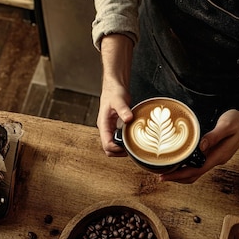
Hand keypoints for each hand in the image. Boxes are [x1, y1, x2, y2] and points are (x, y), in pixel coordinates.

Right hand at [96, 34, 134, 155]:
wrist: (114, 85)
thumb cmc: (114, 92)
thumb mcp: (119, 100)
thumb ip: (123, 110)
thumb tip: (128, 119)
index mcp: (103, 125)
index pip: (106, 145)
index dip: (116, 149)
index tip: (127, 147)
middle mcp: (106, 129)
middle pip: (109, 149)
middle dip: (119, 152)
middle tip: (133, 149)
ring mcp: (110, 128)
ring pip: (113, 145)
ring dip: (122, 148)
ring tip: (134, 145)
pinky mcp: (116, 126)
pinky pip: (119, 139)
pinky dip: (125, 142)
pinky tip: (134, 138)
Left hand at [159, 97, 238, 183]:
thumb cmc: (238, 121)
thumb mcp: (227, 125)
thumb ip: (214, 136)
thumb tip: (201, 146)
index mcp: (219, 155)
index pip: (196, 170)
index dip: (179, 175)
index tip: (165, 177)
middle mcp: (216, 159)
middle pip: (194, 175)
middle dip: (177, 178)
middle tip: (160, 176)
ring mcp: (215, 158)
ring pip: (196, 172)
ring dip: (181, 174)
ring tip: (166, 172)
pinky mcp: (214, 154)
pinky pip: (198, 164)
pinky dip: (187, 167)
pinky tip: (179, 162)